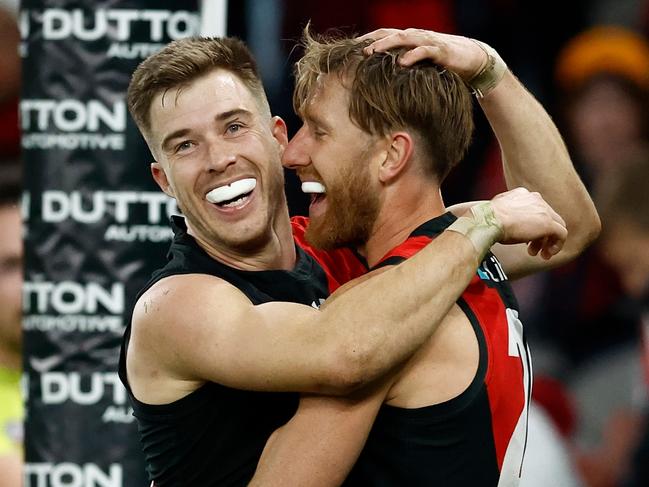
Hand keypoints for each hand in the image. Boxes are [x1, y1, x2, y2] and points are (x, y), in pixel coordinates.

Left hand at [358, 28, 487, 80]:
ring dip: (387, 44)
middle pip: (390, 34)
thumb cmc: (442, 63)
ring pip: (404, 39)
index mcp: (409, 38)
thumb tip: (381, 78)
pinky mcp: (440, 51)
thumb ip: (402, 65)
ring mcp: (428, 41)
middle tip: (357, 50)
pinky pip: (424, 51)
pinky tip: (402, 62)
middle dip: (373, 40)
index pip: (384, 35)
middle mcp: (416, 36)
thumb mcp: (419, 63)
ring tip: (372, 51)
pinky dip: (412, 55)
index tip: (350, 48)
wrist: (472, 58)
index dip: (367, 39)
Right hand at [488, 188, 567, 259]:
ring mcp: (543, 210)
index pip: (536, 209)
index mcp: (522, 194)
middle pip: (547, 217)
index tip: (526, 237)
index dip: (533, 226)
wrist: (489, 220)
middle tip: (533, 248)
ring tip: (540, 254)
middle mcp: (535, 199)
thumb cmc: (488, 219)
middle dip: (541, 235)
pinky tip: (548, 253)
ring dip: (548, 241)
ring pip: (556, 226)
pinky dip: (557, 245)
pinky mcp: (548, 223)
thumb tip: (504, 223)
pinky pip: (561, 234)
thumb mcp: (497, 212)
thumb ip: (506, 214)